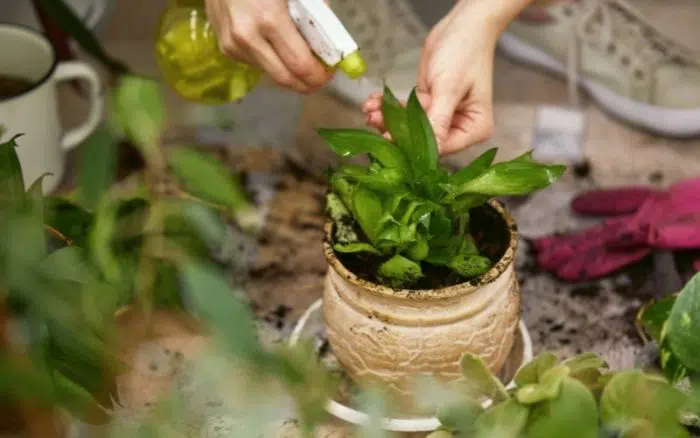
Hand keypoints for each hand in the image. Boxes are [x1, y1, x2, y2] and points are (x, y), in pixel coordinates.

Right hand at [205, 0, 331, 91]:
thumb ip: (318, 12)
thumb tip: (333, 42)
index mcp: (269, 19)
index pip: (300, 65)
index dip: (318, 75)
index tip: (329, 73)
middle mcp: (247, 37)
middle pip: (284, 78)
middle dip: (306, 83)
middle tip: (319, 77)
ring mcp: (232, 45)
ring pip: (270, 73)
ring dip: (288, 71)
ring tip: (299, 57)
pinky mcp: (225, 47)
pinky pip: (255, 63)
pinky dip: (271, 59)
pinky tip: (275, 44)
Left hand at [362, 1, 500, 154]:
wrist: (462, 24)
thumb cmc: (464, 53)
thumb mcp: (449, 89)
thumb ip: (437, 121)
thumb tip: (430, 151)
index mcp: (474, 128)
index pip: (442, 147)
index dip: (415, 145)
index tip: (390, 140)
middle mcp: (460, 126)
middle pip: (424, 138)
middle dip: (396, 130)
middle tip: (373, 121)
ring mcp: (443, 116)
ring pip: (411, 125)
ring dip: (388, 118)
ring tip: (369, 110)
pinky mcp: (429, 104)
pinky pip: (408, 111)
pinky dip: (391, 107)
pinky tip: (374, 102)